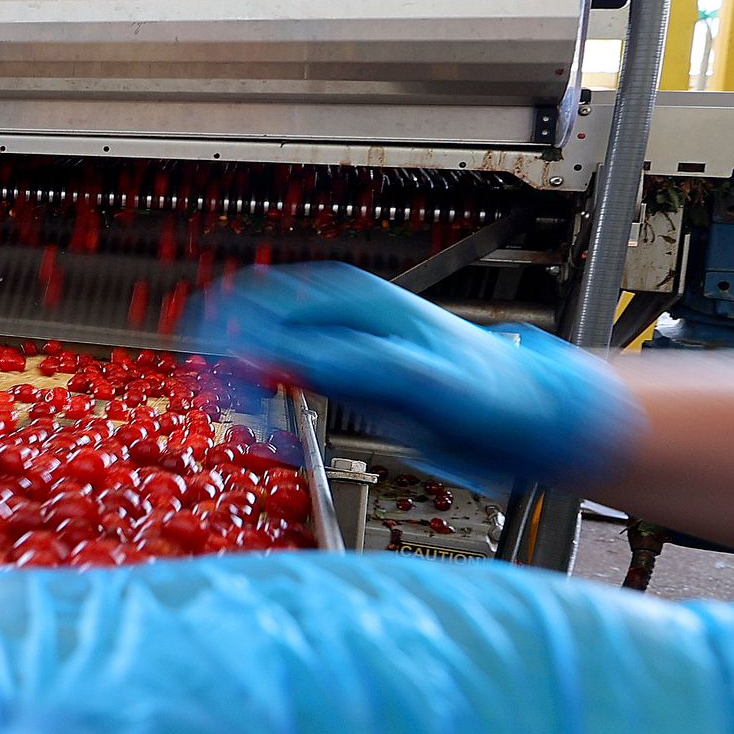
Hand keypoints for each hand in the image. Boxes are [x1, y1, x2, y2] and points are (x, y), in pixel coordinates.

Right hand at [196, 263, 640, 490]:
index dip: (225, 330)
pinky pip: (295, 383)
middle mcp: (346, 318)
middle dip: (226, 359)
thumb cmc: (490, 392)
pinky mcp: (355, 382)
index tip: (199, 364)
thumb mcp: (413, 379)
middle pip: (260, 324)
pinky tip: (269, 431)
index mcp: (357, 302)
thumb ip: (340, 364)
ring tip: (238, 418)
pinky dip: (274, 406)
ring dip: (248, 385)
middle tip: (205, 396)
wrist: (534, 421)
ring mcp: (348, 348)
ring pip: (272, 355)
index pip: (265, 303)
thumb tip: (271, 357)